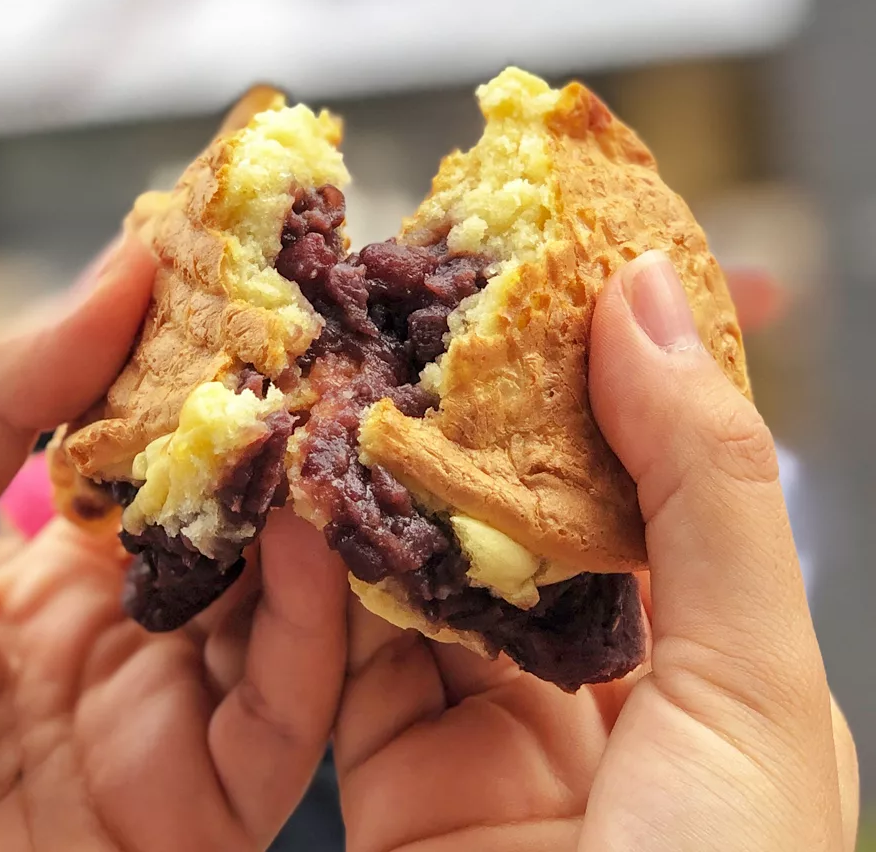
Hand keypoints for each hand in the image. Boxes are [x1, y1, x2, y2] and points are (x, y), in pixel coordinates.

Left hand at [0, 236, 346, 851]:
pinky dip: (307, 624)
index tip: (255, 290)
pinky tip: (306, 542)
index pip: (174, 455)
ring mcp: (188, 708)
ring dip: (317, 521)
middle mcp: (149, 626)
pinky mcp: (218, 796)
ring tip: (336, 429)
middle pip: (246, 525)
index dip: (211, 377)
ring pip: (288, 609)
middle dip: (287, 442)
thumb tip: (123, 269)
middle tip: (333, 348)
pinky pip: (285, 708)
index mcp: (77, 563)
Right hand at [333, 251, 857, 851]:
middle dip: (463, 429)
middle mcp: (596, 693)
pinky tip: (302, 504)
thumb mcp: (752, 690)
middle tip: (410, 319)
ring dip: (379, 497)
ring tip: (339, 389)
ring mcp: (489, 737)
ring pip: (422, 582)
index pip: (641, 482)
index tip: (532, 276)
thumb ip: (705, 486)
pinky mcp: (395, 779)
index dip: (591, 380)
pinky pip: (352, 657)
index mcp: (702, 663)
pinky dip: (325, 584)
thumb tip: (648, 294)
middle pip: (518, 527)